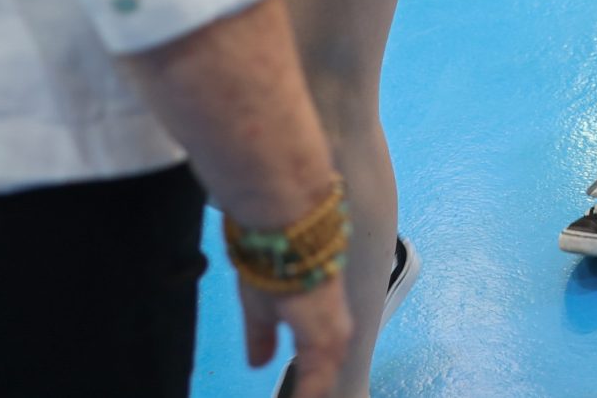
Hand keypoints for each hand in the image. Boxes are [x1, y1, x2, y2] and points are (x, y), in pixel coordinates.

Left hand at [240, 274, 350, 393]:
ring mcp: (340, 307)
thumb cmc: (273, 265)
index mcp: (320, 338)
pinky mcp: (336, 290)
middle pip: (331, 364)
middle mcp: (337, 326)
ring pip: (336, 346)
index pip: (317, 382)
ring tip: (308, 375)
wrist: (294, 216)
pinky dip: (325, 343)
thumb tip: (260, 362)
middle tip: (302, 392)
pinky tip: (312, 343)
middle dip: (318, 382)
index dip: (305, 396)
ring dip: (324, 363)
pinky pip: (335, 327)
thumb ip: (261, 338)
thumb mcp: (257, 307)